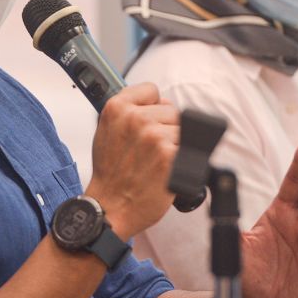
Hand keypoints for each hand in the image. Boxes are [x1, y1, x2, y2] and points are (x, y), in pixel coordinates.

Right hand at [87, 83, 178, 238]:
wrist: (110, 207)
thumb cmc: (110, 174)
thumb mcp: (106, 132)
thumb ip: (128, 112)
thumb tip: (158, 103)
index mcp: (116, 108)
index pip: (151, 90)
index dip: (153, 107)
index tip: (149, 121)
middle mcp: (135, 118)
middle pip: (171, 110)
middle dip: (166, 128)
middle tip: (149, 151)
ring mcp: (154, 136)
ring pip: (183, 129)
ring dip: (176, 145)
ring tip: (156, 162)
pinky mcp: (170, 155)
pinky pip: (191, 149)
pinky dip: (184, 161)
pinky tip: (166, 171)